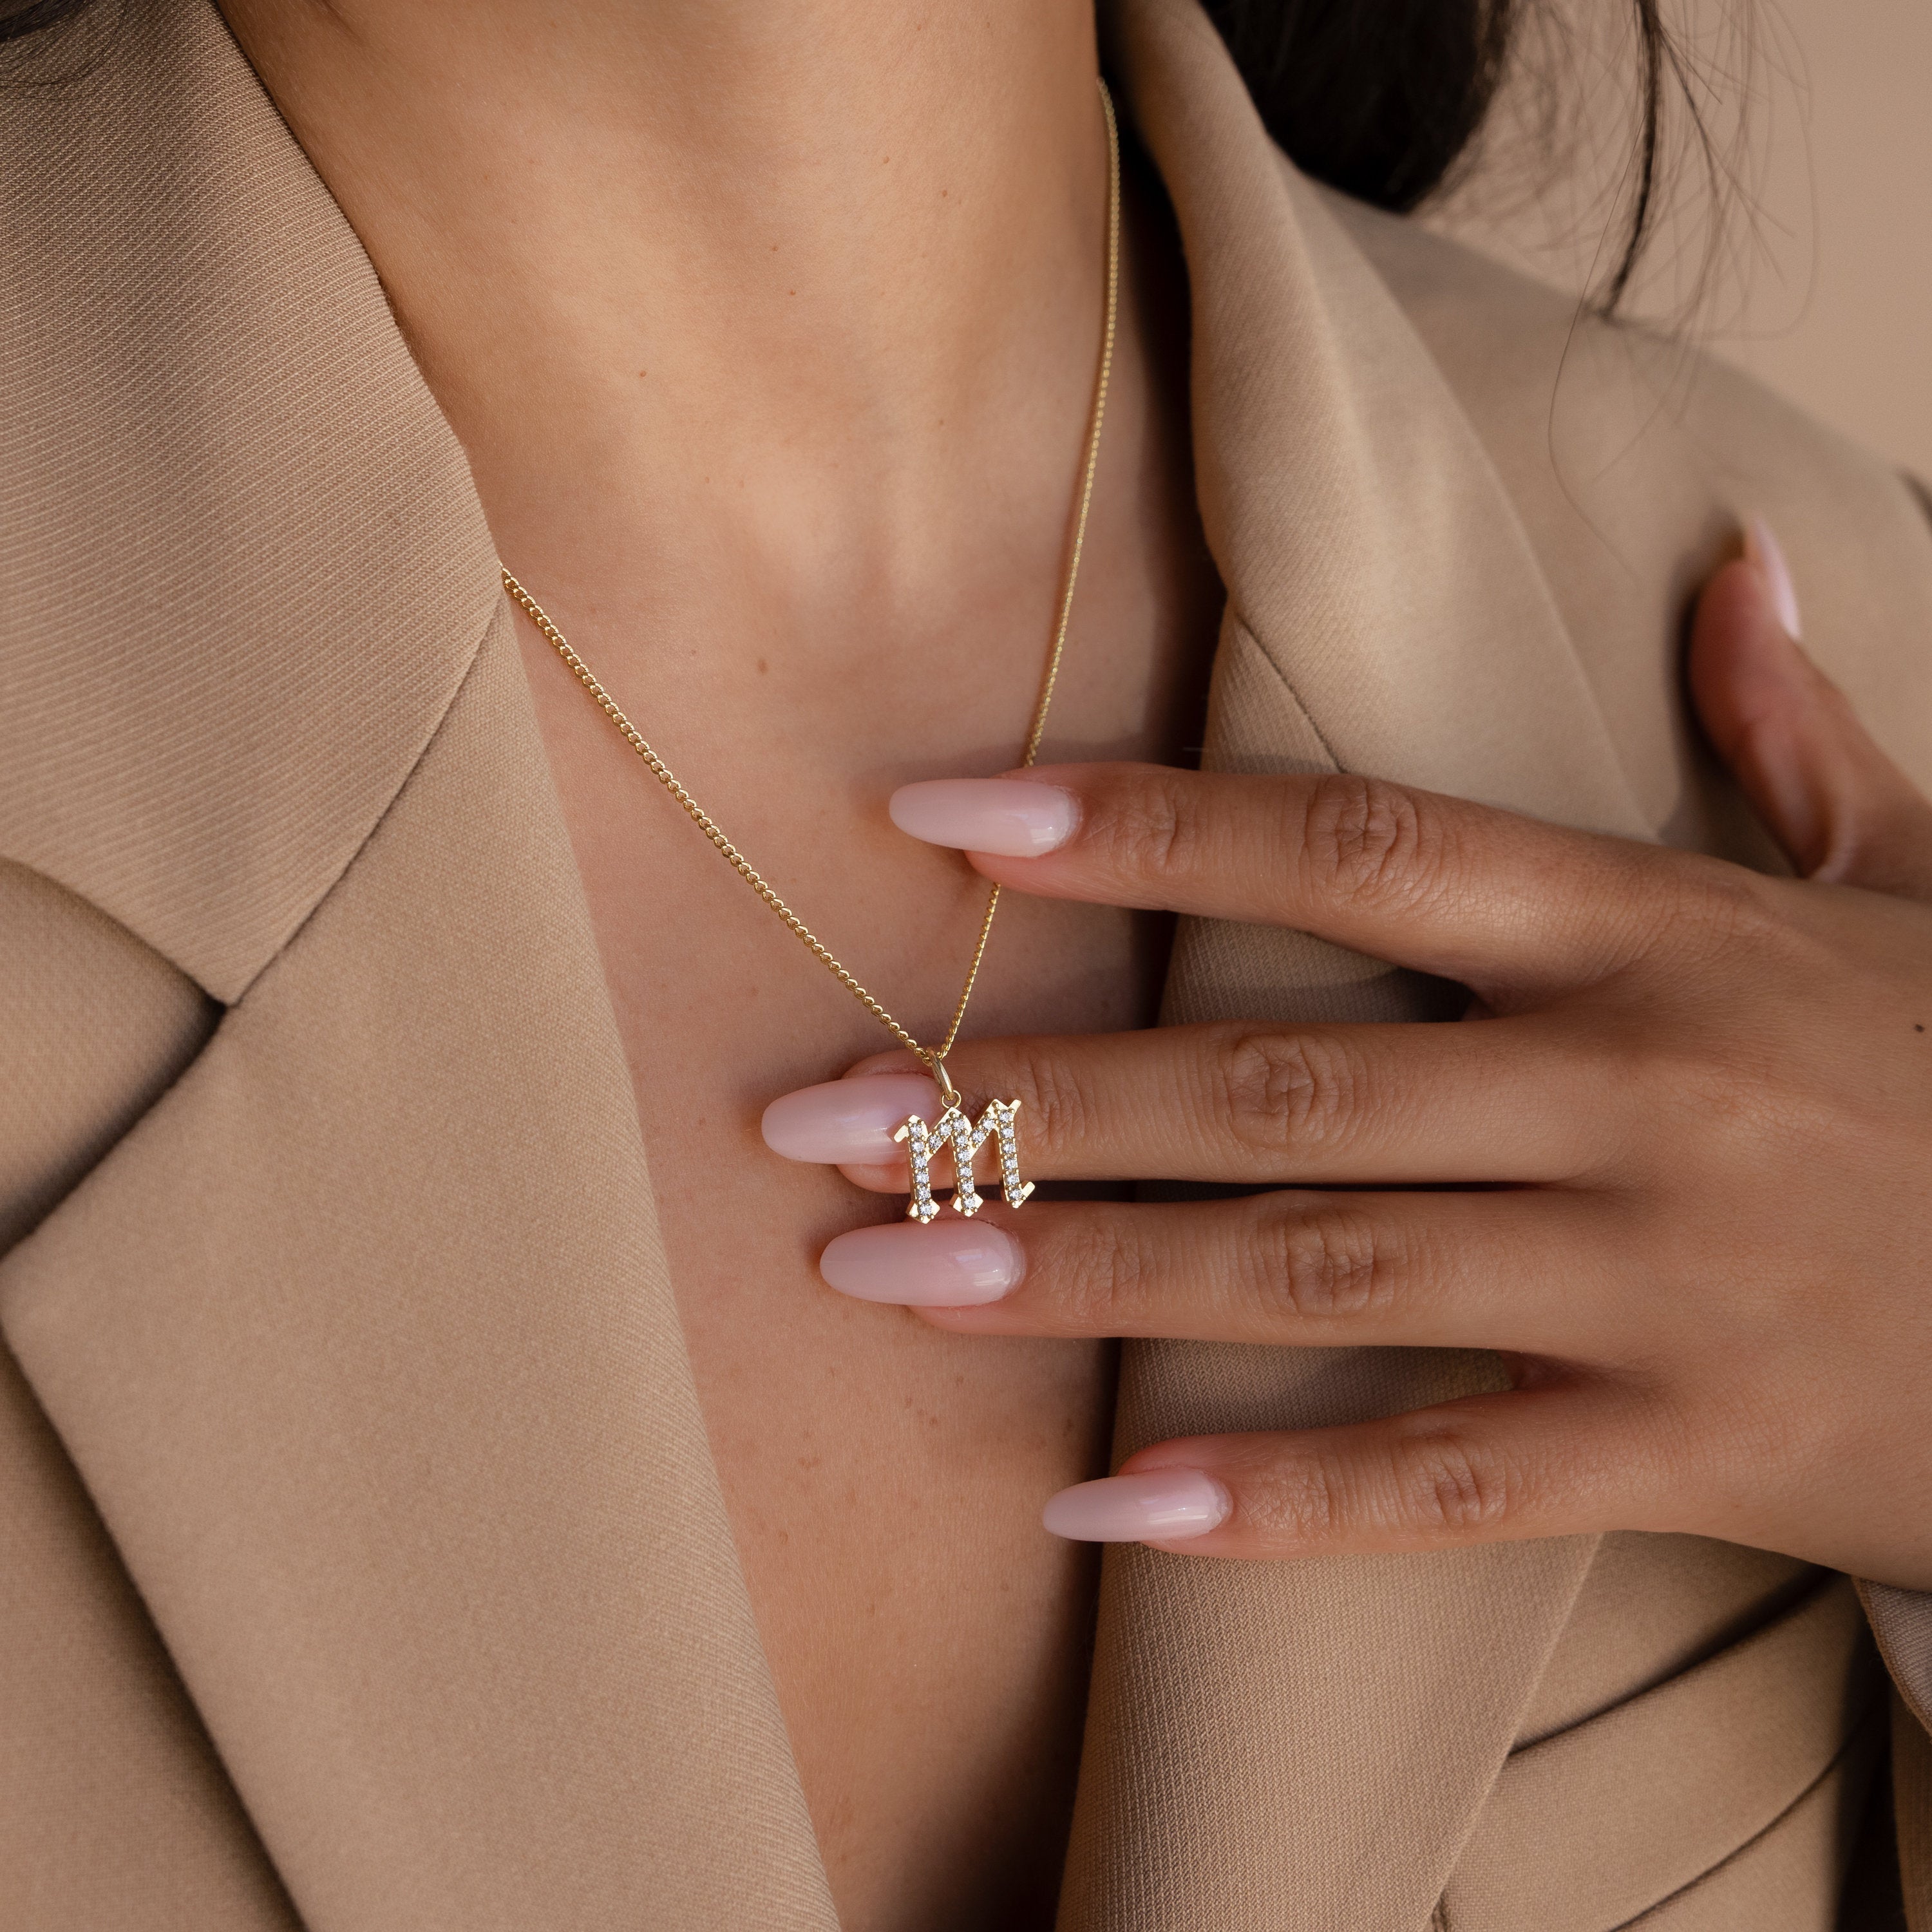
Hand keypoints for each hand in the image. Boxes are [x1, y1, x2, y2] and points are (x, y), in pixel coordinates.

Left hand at [762, 524, 1931, 1586]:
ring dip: (1084, 1275)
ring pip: (1319, 1272)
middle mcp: (1633, 1091)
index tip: (943, 820)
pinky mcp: (1690, 1447)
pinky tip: (1102, 1506)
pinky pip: (1446, 1482)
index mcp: (1660, 934)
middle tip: (813, 1114)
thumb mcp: (1910, 887)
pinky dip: (1274, 1501)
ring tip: (880, 1281)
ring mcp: (1656, 1278)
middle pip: (1278, 1080)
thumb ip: (1795, 738)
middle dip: (1032, 1094)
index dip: (1141, 828)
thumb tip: (1736, 565)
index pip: (1353, 847)